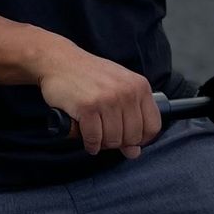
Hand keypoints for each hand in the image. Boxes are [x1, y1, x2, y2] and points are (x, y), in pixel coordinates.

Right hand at [39, 49, 161, 157]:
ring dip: (102, 144)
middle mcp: (127, 92)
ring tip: (96, 135)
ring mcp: (107, 99)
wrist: (59, 61)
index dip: (141, 139)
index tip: (129, 139)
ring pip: (113, 140)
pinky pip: (94, 139)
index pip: (153, 126)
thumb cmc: (89, 75)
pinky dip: (90, 144)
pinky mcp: (87, 107)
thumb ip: (130, 118)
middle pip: (133, 137)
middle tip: (106, 136)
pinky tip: (87, 138)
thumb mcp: (117, 89)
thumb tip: (134, 152)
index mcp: (139, 86)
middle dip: (119, 142)